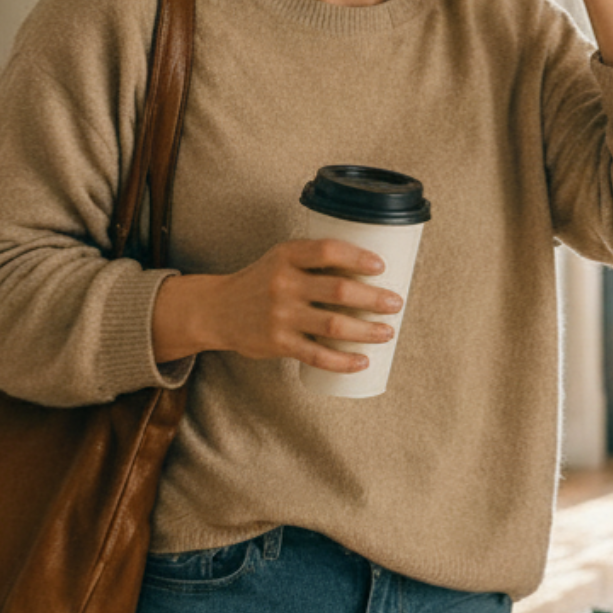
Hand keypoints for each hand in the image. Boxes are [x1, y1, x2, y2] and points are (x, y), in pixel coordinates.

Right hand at [155, 239, 401, 372]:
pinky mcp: (277, 343)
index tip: (381, 267)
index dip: (357, 257)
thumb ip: (316, 261)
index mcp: (287, 256)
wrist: (216, 310)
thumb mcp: (281, 259)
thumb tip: (371, 271)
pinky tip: (362, 361)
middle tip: (396, 304)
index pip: (327, 251)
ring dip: (366, 331)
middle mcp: (283, 284)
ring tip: (388, 332)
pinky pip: (316, 356)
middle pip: (338, 290)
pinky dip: (343, 361)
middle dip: (373, 299)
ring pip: (333, 326)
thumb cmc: (262, 281)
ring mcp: (280, 316)